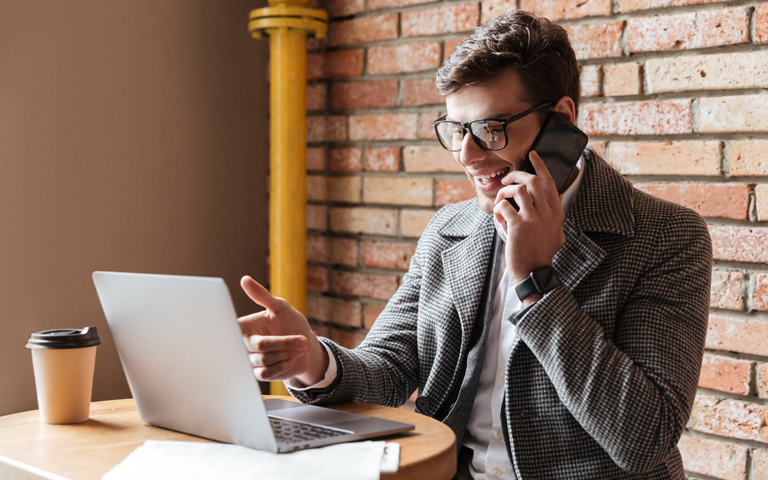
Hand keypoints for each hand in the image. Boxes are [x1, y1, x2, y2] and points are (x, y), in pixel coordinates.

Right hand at [238, 276, 328, 384]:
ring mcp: (251, 360)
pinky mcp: (259, 374)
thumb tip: (245, 279)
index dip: (232, 332)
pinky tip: (291, 359)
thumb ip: (262, 295)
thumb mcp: (280, 307)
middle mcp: (244, 344)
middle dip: (285, 342)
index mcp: (244, 326)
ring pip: (265, 359)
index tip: (244, 332)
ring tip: (299, 347)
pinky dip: (282, 366)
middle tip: (303, 341)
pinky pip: (265, 373)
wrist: (305, 347)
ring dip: (287, 353)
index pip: (233, 329)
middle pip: (261, 345)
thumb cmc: (291, 323)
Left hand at [493, 151, 565, 287]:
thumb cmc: (542, 255)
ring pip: (518, 189)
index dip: (540, 166)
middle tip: (506, 179)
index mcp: (556, 212)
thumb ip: (553, 220)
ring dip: (504, 191)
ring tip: (500, 201)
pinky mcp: (518, 227)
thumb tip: (551, 210)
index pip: (549, 182)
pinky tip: (498, 219)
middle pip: (532, 180)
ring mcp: (533, 219)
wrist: (535, 272)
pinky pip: (505, 206)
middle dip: (516, 175)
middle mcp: (547, 213)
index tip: (532, 155)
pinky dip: (498, 208)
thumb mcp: (557, 234)